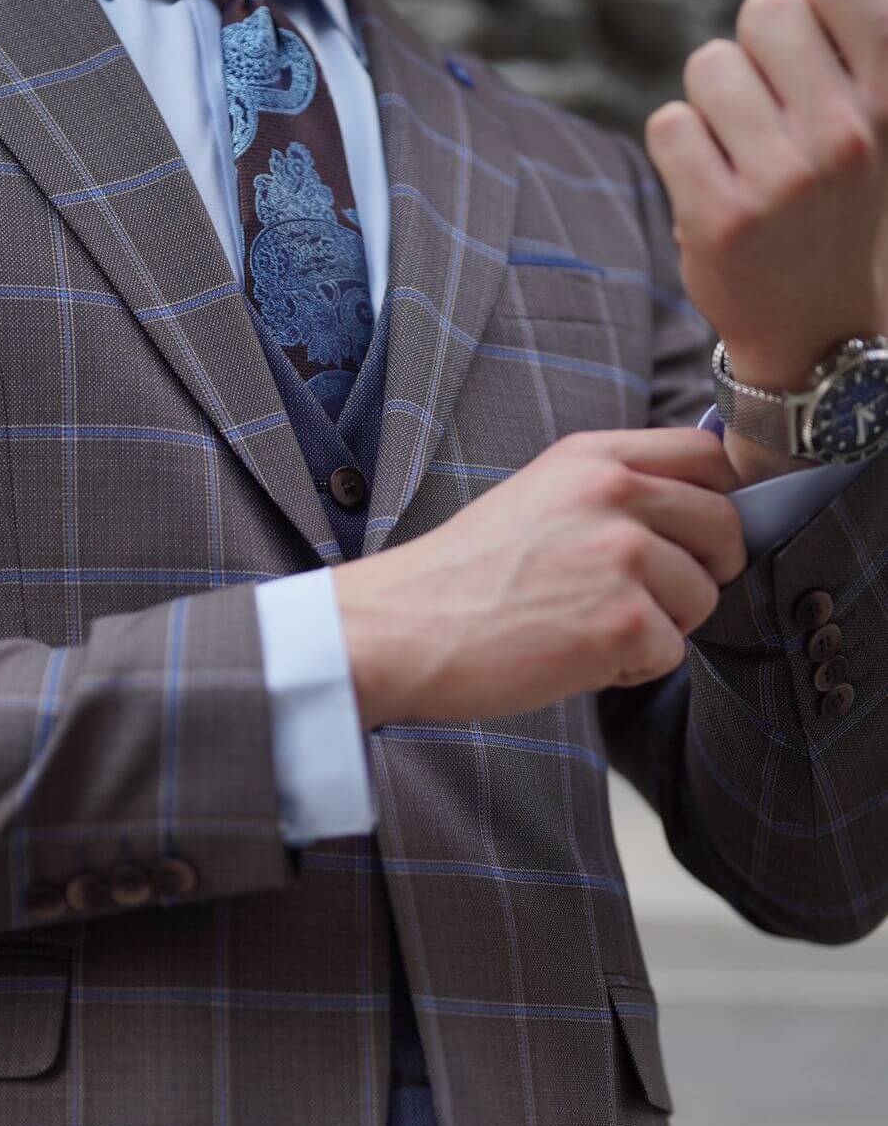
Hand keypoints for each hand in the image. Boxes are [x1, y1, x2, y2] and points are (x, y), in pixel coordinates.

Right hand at [333, 428, 746, 728]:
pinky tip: (574, 657)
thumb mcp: (537, 497)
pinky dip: (630, 668)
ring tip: (589, 628)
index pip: (708, 457)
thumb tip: (691, 514)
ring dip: (661, 626)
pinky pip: (671, 652)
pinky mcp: (621, 621)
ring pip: (703, 598)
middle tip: (650, 599)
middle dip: (703, 572)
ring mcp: (622, 557)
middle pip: (725, 527)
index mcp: (592, 458)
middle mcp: (613, 494)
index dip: (716, 501)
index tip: (692, 536)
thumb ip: (610, 490)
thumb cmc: (459, 578)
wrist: (401, 629)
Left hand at [643, 0, 887, 454]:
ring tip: (741, 154)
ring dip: (710, 104)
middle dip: (754, 55)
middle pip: (762, 10)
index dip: (807, 8)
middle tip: (769, 117)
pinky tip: (711, 184)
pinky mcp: (720, 218)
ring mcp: (783, 178)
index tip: (813, 64)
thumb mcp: (884, 108)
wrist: (816, 327)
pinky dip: (678, 148)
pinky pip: (668, 124)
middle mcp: (847, 133)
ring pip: (708, 66)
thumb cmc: (844, 197)